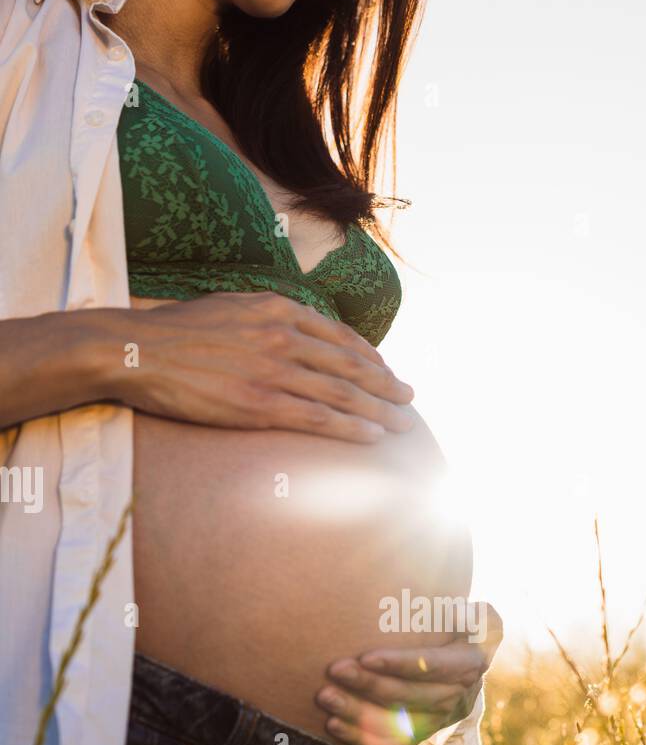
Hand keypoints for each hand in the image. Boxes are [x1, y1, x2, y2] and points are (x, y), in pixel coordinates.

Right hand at [107, 291, 414, 441]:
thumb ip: (266, 317)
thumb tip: (293, 330)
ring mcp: (273, 370)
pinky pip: (318, 417)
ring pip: (341, 392)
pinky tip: (372, 437)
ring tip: (403, 423)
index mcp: (276, 307)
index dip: (369, 356)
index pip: (337, 334)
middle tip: (410, 398)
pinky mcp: (259, 403)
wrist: (136, 351)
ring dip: (379, 410)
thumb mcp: (229, 307)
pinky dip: (351, 428)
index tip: (386, 371)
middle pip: (350, 364)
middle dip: (386, 384)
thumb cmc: (175, 333)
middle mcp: (282, 335)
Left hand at [316, 604, 502, 744]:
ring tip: (325, 696)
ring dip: (357, 712)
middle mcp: (456, 697)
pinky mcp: (421, 735)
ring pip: (394, 723)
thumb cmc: (461, 629)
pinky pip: (389, 743)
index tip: (366, 657)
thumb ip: (473, 614)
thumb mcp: (479, 618)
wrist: (465, 666)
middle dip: (369, 684)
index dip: (399, 663)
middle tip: (335, 670)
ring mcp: (438, 721)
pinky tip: (332, 725)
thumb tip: (457, 612)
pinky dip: (360, 737)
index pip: (432, 666)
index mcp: (469, 665)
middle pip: (407, 696)